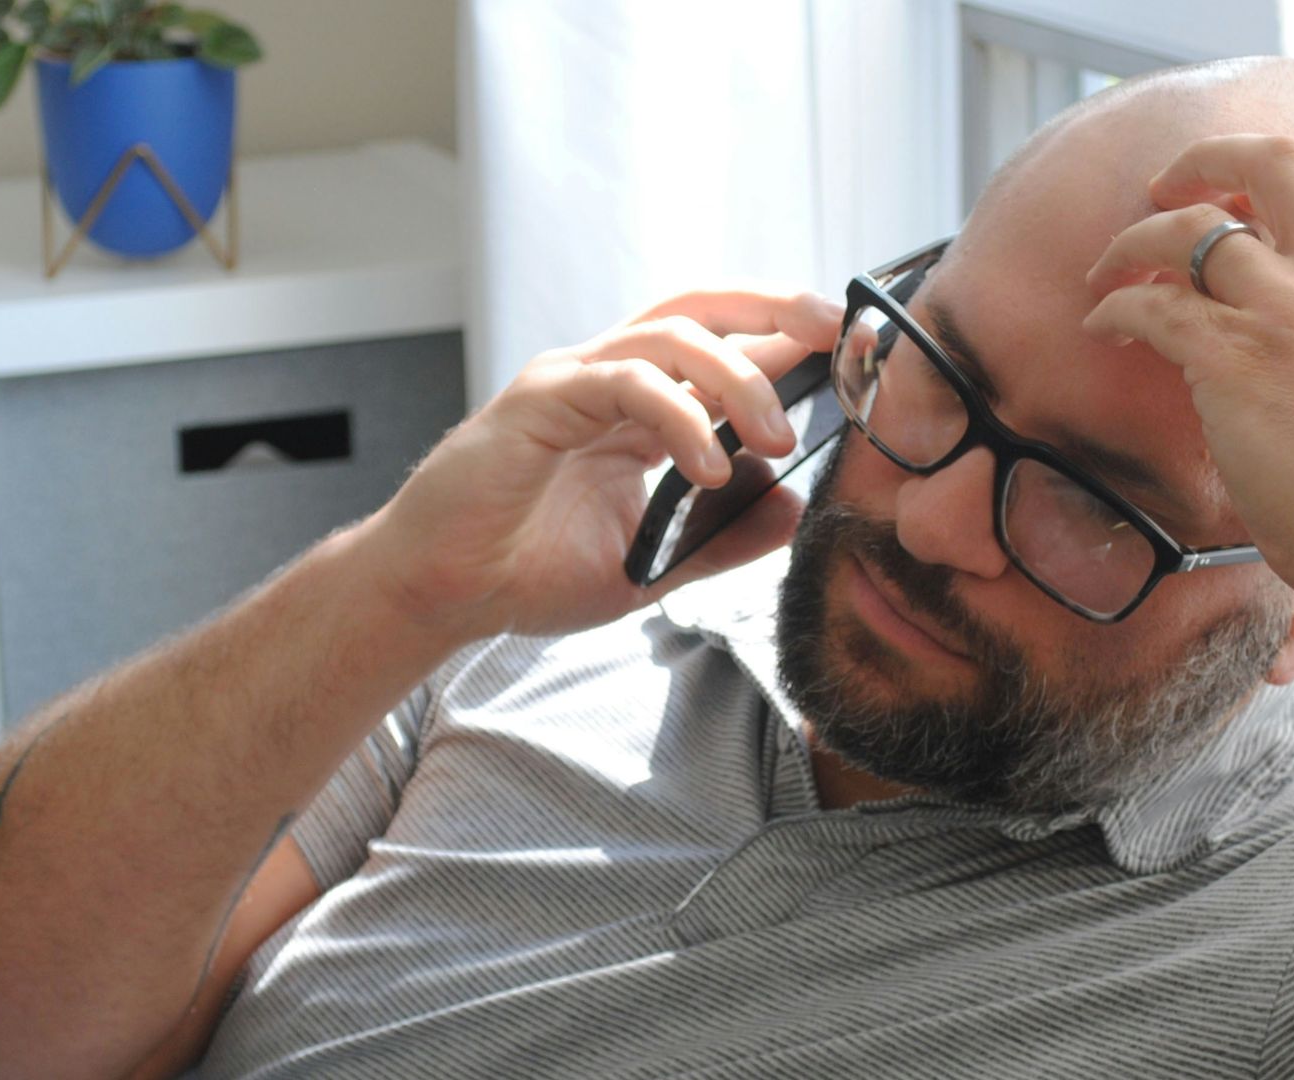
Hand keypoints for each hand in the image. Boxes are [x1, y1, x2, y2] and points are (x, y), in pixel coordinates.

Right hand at [355, 288, 844, 643]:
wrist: (442, 593)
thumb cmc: (529, 569)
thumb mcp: (652, 564)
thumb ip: (720, 537)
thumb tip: (792, 508)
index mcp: (639, 407)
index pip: (722, 345)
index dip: (786, 338)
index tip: (850, 352)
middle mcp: (610, 379)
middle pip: (702, 308)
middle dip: (775, 308)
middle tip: (835, 335)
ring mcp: (573, 381)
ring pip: (670, 337)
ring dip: (736, 379)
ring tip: (776, 436)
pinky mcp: (539, 400)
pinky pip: (623, 383)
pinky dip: (677, 415)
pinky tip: (708, 464)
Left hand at [1081, 135, 1293, 663]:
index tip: (1257, 185)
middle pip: (1277, 160)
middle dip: (1209, 156)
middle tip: (1168, 185)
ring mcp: (1290, 314)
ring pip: (1194, 226)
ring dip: (1136, 237)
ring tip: (1109, 267)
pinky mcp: (1234, 361)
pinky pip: (1151, 303)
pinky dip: (1115, 305)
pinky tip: (1103, 325)